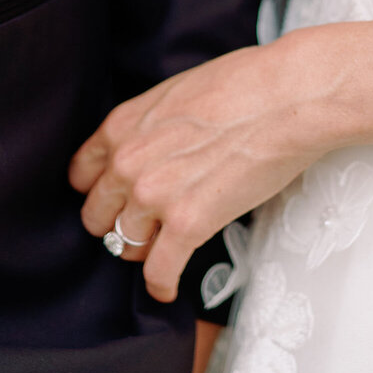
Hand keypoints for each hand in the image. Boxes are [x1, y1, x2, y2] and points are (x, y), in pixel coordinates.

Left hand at [68, 40, 328, 302]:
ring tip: (164, 250)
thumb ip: (149, 124)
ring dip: (145, 252)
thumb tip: (152, 143)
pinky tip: (168, 288)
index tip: (115, 199)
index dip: (101, 190)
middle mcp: (128, 163)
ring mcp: (155, 196)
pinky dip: (163, 285)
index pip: (82, 176)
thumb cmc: (248, 84)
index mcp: (122, 126)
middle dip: (119, 223)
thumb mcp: (177, 90)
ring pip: (126, 246)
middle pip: (97, 216)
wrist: (290, 97)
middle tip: (143, 226)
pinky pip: (159, 272)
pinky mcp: (188, 224)